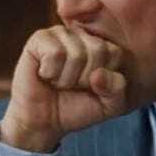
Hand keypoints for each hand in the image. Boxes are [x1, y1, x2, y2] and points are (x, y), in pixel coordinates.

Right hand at [0, 25, 126, 152]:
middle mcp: (82, 35)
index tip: (91, 87)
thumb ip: (116, 89)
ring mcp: (60, 34)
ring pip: (76, 54)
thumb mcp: (108, 105)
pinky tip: (45, 74)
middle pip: (98, 50)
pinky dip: (50, 72)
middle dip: (85, 79)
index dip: (104, 79)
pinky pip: (55, 53)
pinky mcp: (39, 39)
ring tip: (58, 81)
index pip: (115, 53)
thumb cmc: (77, 108)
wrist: (44, 122)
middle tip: (72, 85)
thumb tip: (99, 74)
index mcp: (102, 46)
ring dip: (66, 79)